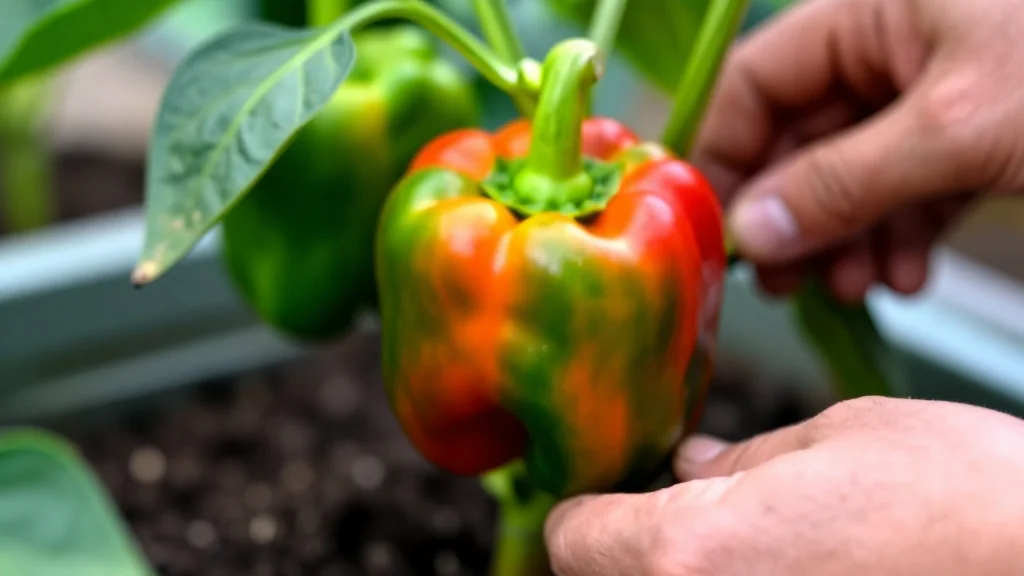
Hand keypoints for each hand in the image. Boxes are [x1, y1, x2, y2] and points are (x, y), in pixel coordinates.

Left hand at [544, 396, 1023, 574]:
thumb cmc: (972, 506)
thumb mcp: (840, 439)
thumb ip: (742, 463)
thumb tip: (691, 466)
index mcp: (692, 556)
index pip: (573, 538)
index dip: (588, 503)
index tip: (611, 485)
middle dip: (626, 544)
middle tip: (669, 508)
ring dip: (679, 572)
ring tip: (739, 542)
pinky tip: (785, 569)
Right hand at [692, 0, 1023, 301]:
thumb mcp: (955, 131)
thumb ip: (844, 182)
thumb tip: (752, 232)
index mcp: (869, 16)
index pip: (756, 82)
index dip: (726, 157)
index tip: (715, 230)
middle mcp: (889, 53)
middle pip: (799, 141)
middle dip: (794, 218)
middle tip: (782, 279)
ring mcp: (929, 97)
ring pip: (850, 179)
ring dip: (845, 242)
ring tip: (857, 286)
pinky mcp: (971, 141)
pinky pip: (906, 194)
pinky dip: (898, 239)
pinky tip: (906, 274)